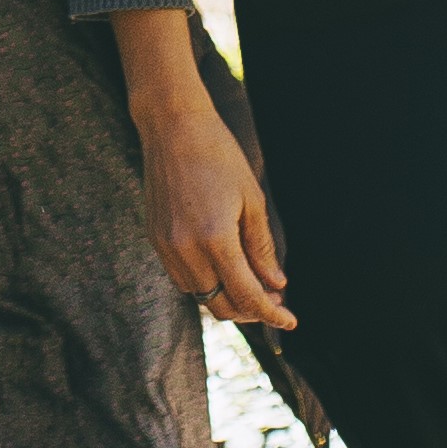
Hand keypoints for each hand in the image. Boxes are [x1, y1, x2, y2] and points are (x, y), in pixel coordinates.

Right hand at [111, 8, 294, 328]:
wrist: (172, 127)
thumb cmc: (219, 156)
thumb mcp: (252, 200)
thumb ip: (262, 248)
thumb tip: (276, 285)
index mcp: (215, 238)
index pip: (246, 293)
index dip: (271, 313)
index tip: (290, 321)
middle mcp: (185, 249)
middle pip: (220, 305)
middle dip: (250, 311)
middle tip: (275, 302)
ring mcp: (166, 247)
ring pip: (199, 296)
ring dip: (227, 300)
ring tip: (253, 286)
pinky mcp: (156, 240)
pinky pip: (182, 279)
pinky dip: (205, 285)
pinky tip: (224, 272)